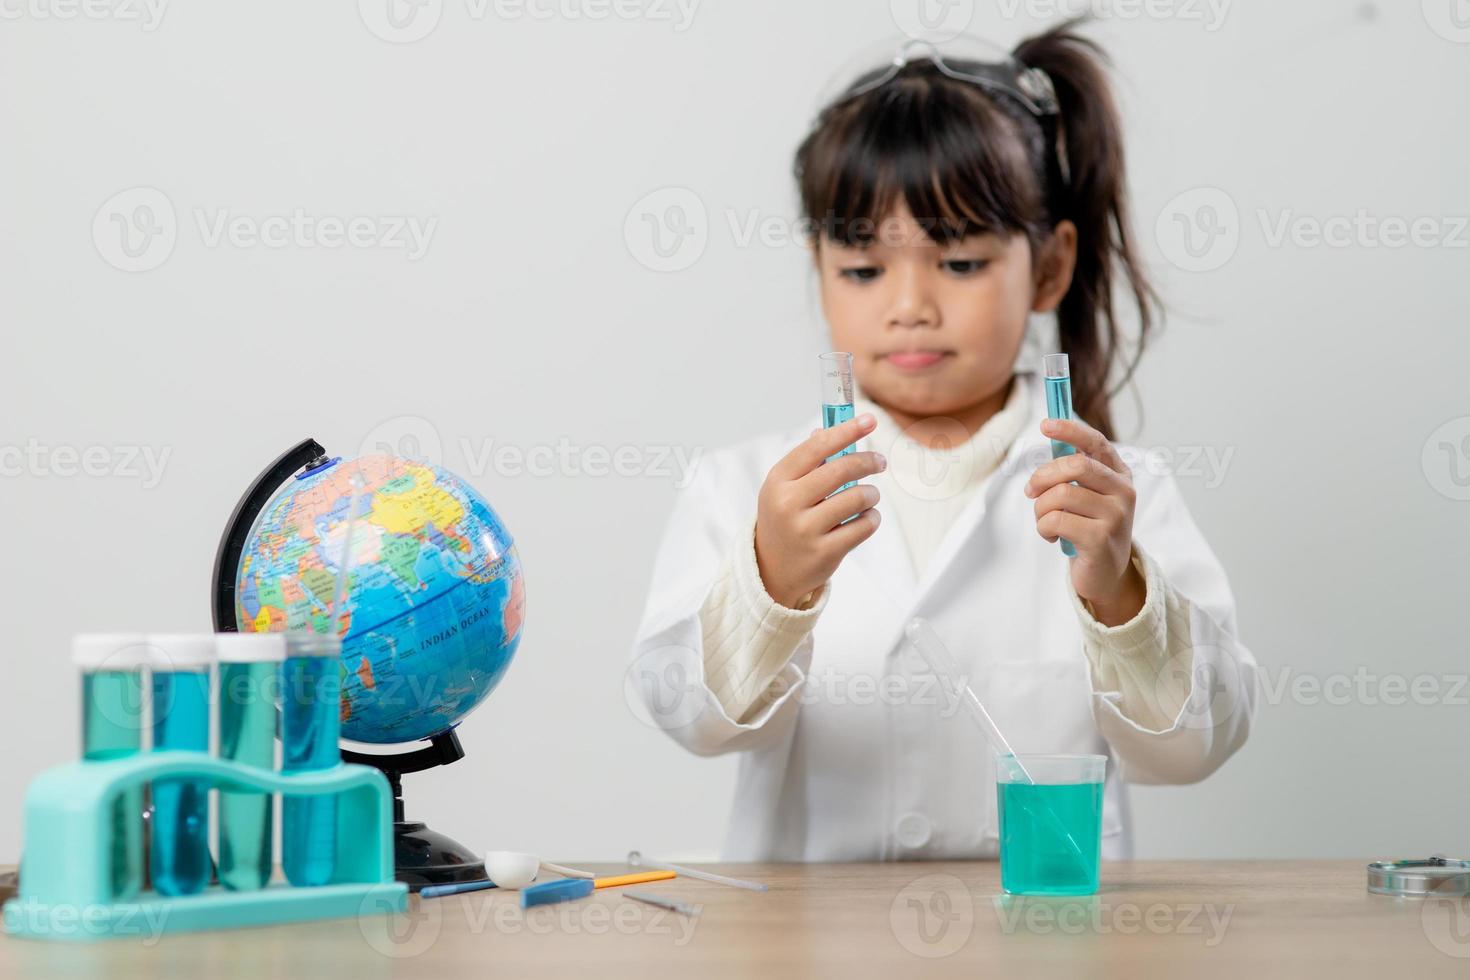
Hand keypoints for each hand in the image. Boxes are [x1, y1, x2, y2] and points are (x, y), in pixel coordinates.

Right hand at [754, 413, 886, 607]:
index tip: (869, 420)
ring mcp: (805, 530)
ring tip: (870, 496)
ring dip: (872, 494)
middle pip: (841, 469)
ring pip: (857, 498)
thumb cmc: (784, 519)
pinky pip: (863, 526)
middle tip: (880, 462)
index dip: (846, 431)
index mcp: (778, 480)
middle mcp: (788, 503)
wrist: (772, 569)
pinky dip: (872, 518)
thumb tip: (830, 429)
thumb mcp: (783, 487)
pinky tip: (867, 518)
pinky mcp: (824, 553)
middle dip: (868, 461)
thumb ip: (807, 460)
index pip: (817, 446)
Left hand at [1025, 417, 1143, 625]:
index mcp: (1119, 475)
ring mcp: (1115, 516)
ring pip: (1060, 495)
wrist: (1106, 575)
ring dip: (1040, 509)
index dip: (1070, 430)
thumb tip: (1051, 437)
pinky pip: (1055, 520)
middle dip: (1042, 476)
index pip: (1096, 443)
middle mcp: (1123, 492)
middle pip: (1074, 466)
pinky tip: (1052, 537)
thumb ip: (1074, 471)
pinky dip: (1043, 528)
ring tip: (1045, 521)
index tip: (1045, 424)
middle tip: (1031, 491)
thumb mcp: (1088, 496)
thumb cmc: (1090, 529)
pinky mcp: (1100, 539)